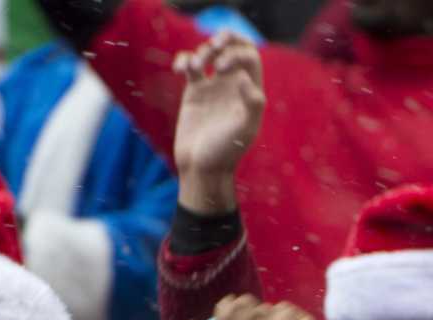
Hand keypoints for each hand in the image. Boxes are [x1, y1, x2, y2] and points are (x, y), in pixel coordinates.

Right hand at [173, 31, 263, 214]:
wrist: (202, 168)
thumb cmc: (225, 152)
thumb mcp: (244, 130)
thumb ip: (252, 103)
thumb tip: (244, 77)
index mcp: (250, 91)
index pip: (249, 56)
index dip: (236, 53)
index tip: (221, 69)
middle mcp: (233, 86)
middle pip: (233, 47)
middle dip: (224, 38)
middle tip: (214, 45)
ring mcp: (213, 87)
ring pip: (210, 53)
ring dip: (202, 52)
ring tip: (194, 69)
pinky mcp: (194, 92)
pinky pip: (190, 65)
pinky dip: (184, 60)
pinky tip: (180, 69)